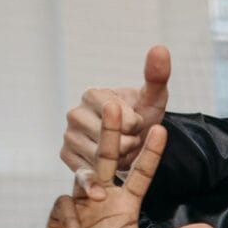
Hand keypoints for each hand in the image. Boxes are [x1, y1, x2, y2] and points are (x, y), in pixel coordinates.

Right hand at [35, 99, 214, 227]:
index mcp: (126, 206)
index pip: (140, 173)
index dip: (150, 153)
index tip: (160, 129)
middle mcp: (103, 200)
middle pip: (106, 159)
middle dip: (110, 133)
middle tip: (114, 104)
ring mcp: (81, 207)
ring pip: (82, 177)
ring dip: (90, 182)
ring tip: (98, 195)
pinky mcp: (59, 219)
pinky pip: (65, 206)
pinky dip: (72, 218)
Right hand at [60, 44, 171, 180]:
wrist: (131, 143)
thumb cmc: (141, 117)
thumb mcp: (153, 99)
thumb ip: (157, 76)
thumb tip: (161, 48)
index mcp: (93, 94)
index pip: (123, 118)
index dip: (137, 126)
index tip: (136, 122)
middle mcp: (75, 112)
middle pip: (110, 140)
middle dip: (129, 144)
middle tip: (130, 139)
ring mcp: (68, 135)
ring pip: (100, 157)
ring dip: (119, 160)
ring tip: (120, 151)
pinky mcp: (66, 157)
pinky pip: (85, 171)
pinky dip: (99, 178)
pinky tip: (106, 179)